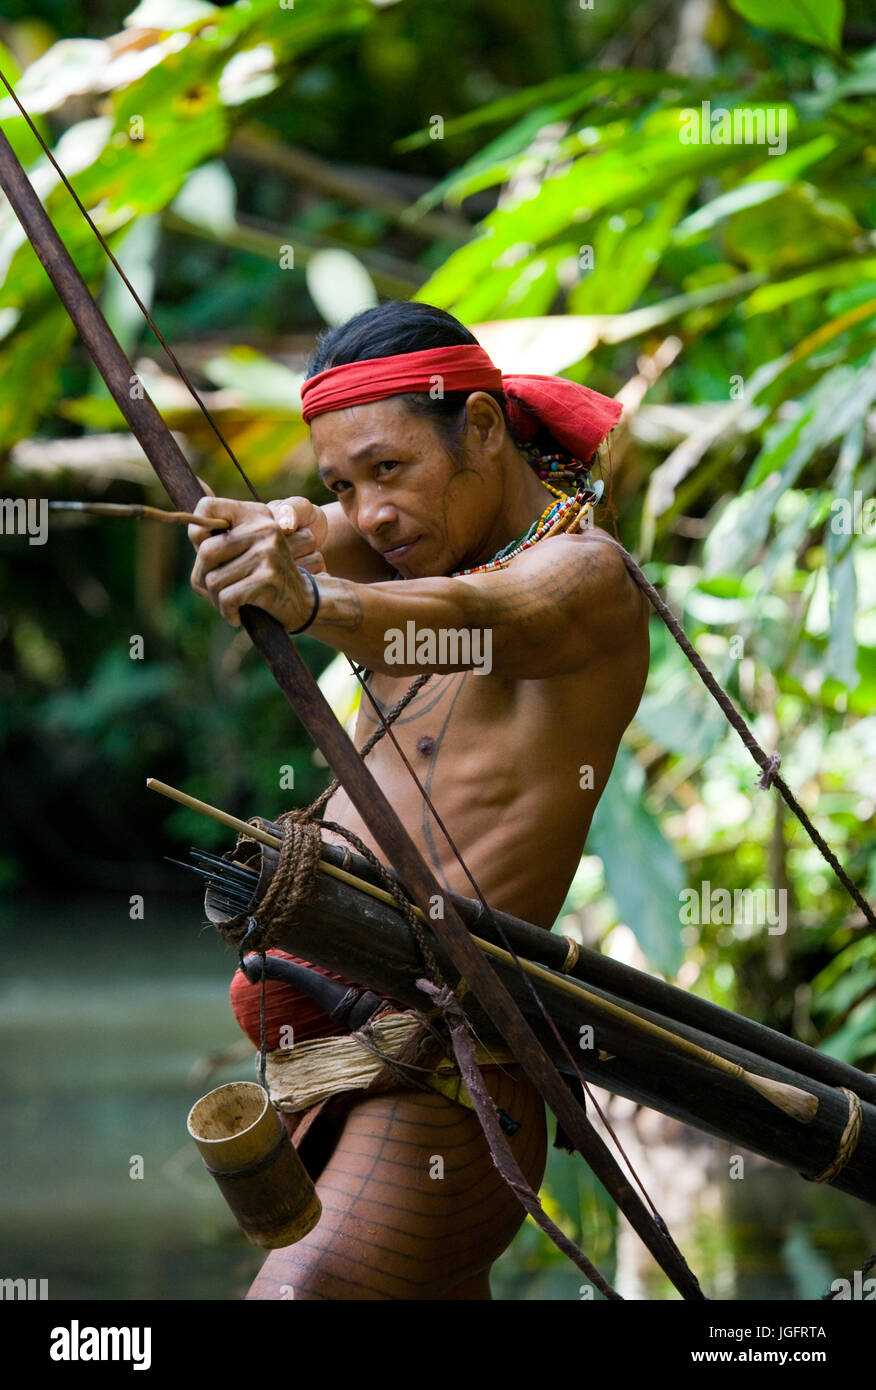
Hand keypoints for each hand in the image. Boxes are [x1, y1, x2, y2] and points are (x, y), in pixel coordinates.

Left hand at [188, 495, 316, 629]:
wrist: (303, 602)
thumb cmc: (263, 576)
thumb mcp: (244, 549)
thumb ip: (218, 536)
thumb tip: (195, 516)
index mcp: (255, 515)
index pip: (207, 506)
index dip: (196, 532)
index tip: (205, 552)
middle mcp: (263, 528)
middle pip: (206, 551)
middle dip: (203, 577)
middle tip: (216, 590)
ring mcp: (267, 553)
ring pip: (213, 579)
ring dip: (216, 599)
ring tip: (230, 603)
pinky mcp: (268, 578)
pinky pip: (227, 597)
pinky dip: (227, 612)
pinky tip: (236, 615)